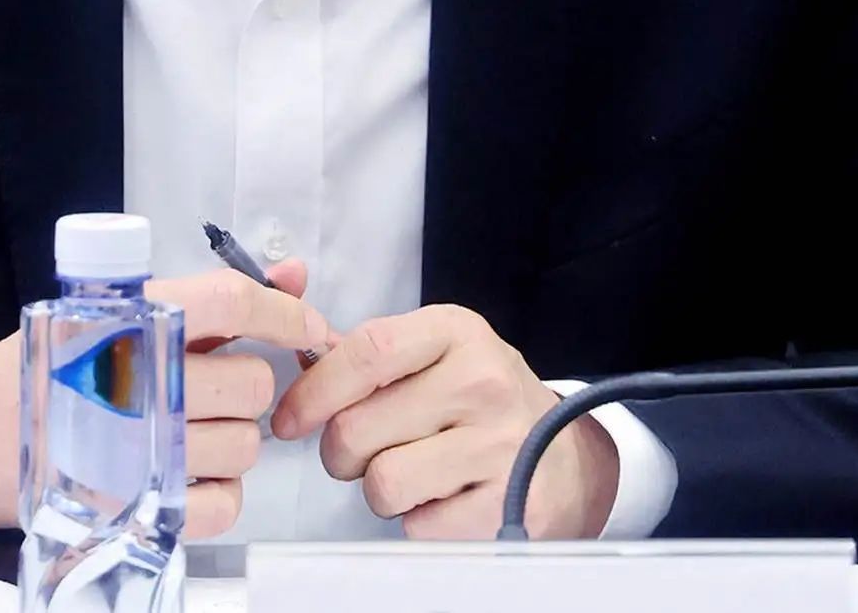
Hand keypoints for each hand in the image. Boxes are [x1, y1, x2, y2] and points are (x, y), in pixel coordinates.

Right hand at [0, 262, 333, 544]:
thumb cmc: (49, 367)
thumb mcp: (119, 311)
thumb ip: (213, 297)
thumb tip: (291, 275)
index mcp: (128, 319)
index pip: (233, 301)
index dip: (286, 311)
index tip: (307, 326)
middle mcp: (135, 381)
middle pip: (253, 382)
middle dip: (246, 385)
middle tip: (212, 387)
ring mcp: (137, 449)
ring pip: (246, 445)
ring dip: (231, 441)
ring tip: (188, 431)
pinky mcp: (136, 505)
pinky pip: (225, 503)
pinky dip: (218, 492)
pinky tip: (187, 472)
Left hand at [270, 304, 618, 540]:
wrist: (566, 457)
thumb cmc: (484, 402)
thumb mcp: (439, 353)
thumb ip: (370, 355)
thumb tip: (299, 358)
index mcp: (457, 333)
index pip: (366, 351)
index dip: (313, 390)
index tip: (290, 418)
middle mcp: (482, 381)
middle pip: (357, 428)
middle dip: (343, 451)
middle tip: (366, 452)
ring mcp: (498, 444)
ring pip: (382, 482)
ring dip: (380, 488)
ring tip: (410, 472)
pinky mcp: (506, 503)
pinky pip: (418, 524)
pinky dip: (417, 519)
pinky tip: (443, 496)